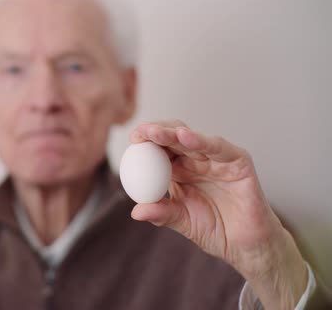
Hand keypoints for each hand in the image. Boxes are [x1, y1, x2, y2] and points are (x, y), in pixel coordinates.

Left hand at [129, 120, 306, 309]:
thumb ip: (162, 213)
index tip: (131, 140)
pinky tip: (186, 137)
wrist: (246, 245)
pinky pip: (220, 148)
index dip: (146, 141)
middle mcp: (197, 160)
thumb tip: (135, 211)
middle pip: (174, 137)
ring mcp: (218, 159)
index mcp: (179, 171)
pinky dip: (203, 141)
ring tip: (155, 133)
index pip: (160, 149)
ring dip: (174, 134)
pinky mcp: (238, 161)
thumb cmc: (215, 230)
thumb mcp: (182, 222)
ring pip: (194, 139)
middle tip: (140, 133)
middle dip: (156, 131)